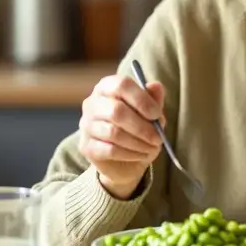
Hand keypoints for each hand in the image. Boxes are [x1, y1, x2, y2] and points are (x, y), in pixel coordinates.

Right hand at [78, 75, 165, 199]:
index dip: (141, 99)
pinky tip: (141, 154)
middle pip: (116, 110)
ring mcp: (86, 125)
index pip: (121, 85)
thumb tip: (156, 86)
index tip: (157, 114)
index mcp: (107, 87)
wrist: (123, 160)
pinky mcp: (86, 146)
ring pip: (114, 132)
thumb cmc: (137, 128)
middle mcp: (92, 103)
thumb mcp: (149, 113)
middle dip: (142, 126)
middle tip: (158, 137)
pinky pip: (110, 150)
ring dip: (138, 142)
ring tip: (152, 147)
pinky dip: (130, 154)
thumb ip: (153, 99)